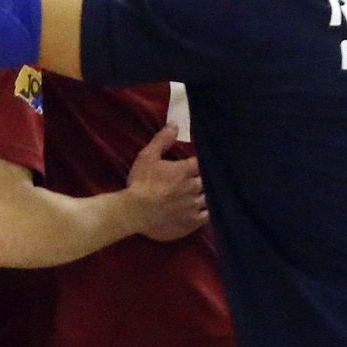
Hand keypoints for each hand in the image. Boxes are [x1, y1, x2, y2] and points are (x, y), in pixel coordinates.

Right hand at [125, 124, 206, 241]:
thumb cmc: (141, 183)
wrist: (135, 211)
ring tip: (206, 194)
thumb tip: (175, 125)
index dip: (201, 163)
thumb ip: (163, 140)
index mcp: (186, 170)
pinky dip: (208, 212)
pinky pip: (207, 216)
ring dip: (208, 195)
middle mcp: (194, 187)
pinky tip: (205, 210)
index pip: (202, 163)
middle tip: (201, 179)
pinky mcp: (192, 222)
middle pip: (209, 180)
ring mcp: (194, 205)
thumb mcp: (148, 156)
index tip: (197, 164)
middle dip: (205, 179)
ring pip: (210, 198)